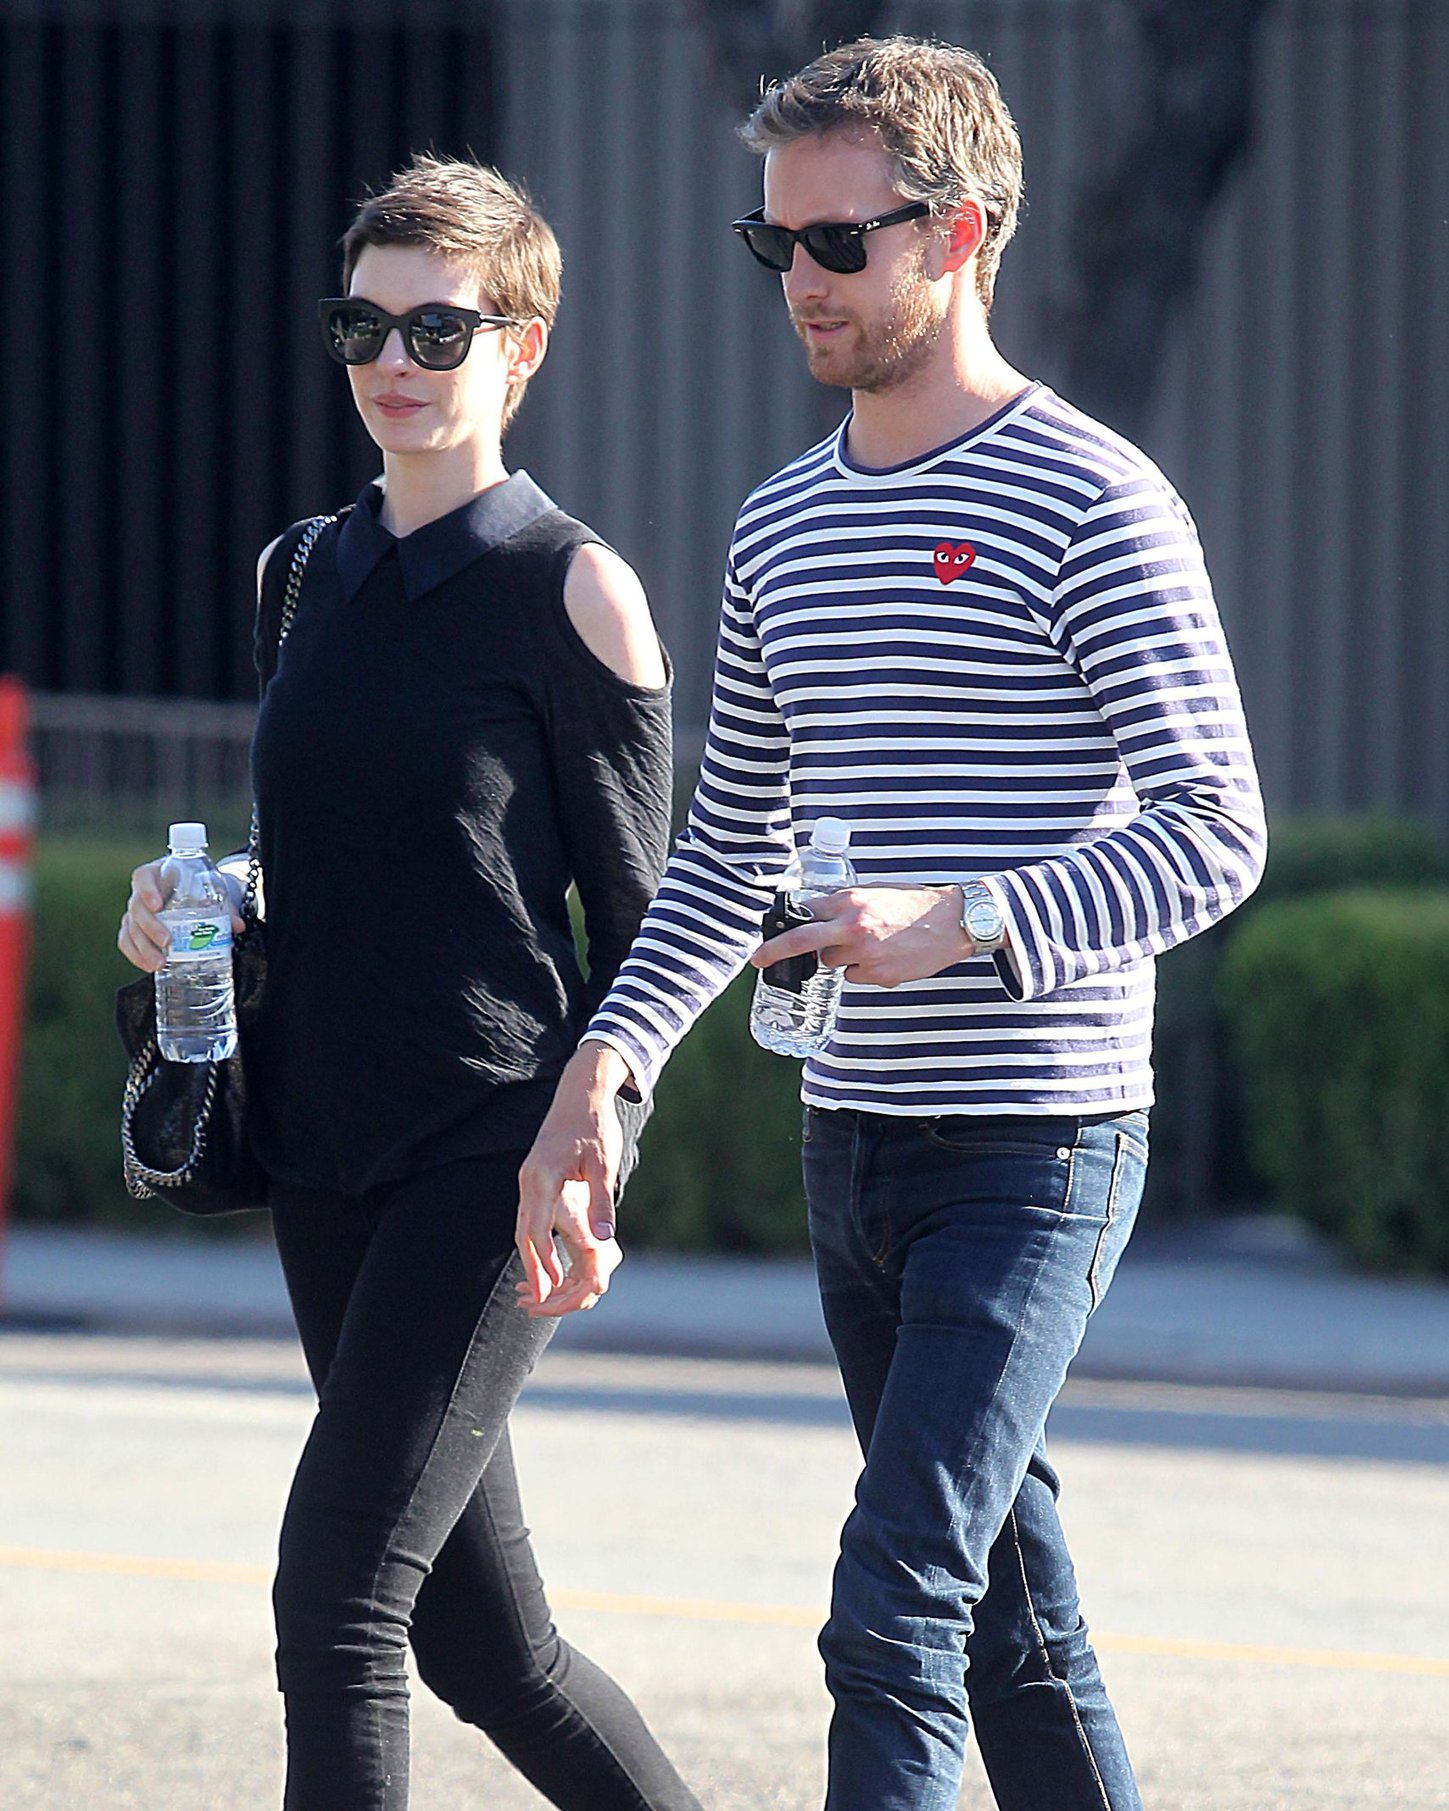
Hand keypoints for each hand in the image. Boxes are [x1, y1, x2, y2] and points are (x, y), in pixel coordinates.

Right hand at [116, 861, 244, 972]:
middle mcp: (142, 891)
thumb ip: (224, 907)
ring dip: (143, 948)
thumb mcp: (215, 889)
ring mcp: (136, 910)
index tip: (158, 906)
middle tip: (167, 942)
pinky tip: (148, 967)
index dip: (147, 890)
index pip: (144, 877)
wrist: (200, 890)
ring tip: (159, 964)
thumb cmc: (205, 886)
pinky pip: (127, 941)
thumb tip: (237, 926)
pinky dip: (136, 955)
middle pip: (137, 908)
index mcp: (158, 873)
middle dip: (150, 927)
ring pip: (131, 928)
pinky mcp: (135, 927)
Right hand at [515, 1042, 633, 1317]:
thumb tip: (603, 1240)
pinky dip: (533, 1236)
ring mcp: (529, 1177)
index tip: (548, 1289)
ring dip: (531, 1253)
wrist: (580, 1092)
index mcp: (543, 1175)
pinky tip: (543, 1254)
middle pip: (523, 1231)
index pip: (536, 1227)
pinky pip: (529, 1213)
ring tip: (541, 1285)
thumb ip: (601, 1201)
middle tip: (538, 1298)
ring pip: (523, 1224)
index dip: (542, 1261)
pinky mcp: (534, 1176)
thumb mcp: (604, 1163)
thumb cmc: (594, 1125)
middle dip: (531, 1265)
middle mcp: (529, 1178)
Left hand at [750, 885, 974, 987]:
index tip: (769, 935)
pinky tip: (886, 957)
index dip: (786, 925)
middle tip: (759, 961)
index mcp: (850, 901)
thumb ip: (846, 904)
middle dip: (774, 952)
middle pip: (801, 942)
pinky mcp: (879, 975)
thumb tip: (817, 915)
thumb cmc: (915, 904)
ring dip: (840, 957)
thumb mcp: (876, 892)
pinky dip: (863, 970)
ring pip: (832, 963)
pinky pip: (856, 976)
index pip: (805, 912)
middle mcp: (853, 926)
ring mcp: (865, 953)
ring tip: (871, 945)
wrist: (953, 922)